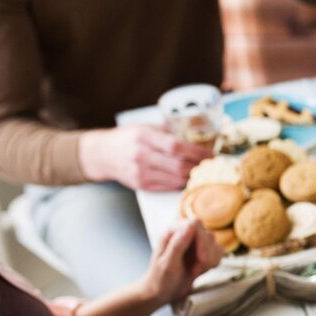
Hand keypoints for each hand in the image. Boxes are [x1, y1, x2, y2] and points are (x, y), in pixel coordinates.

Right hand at [78, 125, 211, 190]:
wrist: (102, 154)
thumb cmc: (128, 138)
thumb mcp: (145, 127)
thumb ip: (168, 132)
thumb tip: (197, 137)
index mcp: (144, 136)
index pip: (176, 146)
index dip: (197, 152)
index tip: (211, 154)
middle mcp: (141, 155)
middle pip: (179, 165)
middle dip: (199, 166)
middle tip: (212, 166)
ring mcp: (140, 172)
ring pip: (176, 179)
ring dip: (193, 177)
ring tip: (204, 173)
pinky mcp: (141, 185)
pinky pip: (168, 187)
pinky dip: (182, 184)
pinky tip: (190, 179)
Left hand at [140, 219, 222, 305]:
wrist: (163, 292)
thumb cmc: (160, 279)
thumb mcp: (167, 264)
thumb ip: (178, 244)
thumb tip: (190, 226)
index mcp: (172, 232)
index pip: (196, 225)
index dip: (201, 241)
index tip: (200, 258)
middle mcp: (184, 234)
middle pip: (208, 235)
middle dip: (205, 255)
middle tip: (194, 269)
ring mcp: (194, 243)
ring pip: (215, 245)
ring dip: (209, 261)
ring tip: (194, 271)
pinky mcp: (203, 252)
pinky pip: (218, 252)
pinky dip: (213, 264)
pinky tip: (200, 270)